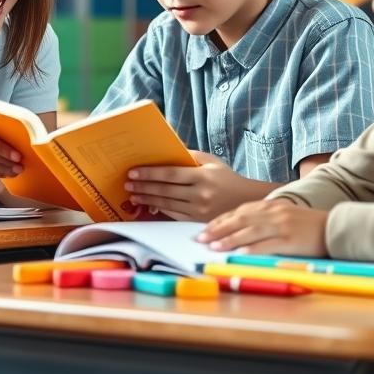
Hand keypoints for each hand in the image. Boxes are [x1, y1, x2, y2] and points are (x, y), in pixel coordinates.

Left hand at [125, 151, 274, 220]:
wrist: (246, 201)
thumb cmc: (226, 178)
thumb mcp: (212, 161)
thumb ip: (190, 156)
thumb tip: (166, 151)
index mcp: (203, 176)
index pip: (171, 174)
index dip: (150, 173)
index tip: (133, 172)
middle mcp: (201, 194)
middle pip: (165, 190)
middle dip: (144, 187)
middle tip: (127, 184)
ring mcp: (199, 210)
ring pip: (167, 204)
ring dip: (147, 199)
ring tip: (133, 195)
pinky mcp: (197, 221)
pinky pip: (174, 214)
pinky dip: (160, 209)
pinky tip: (149, 205)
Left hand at [198, 199, 328, 254]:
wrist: (334, 227)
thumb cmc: (307, 225)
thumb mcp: (283, 215)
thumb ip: (263, 219)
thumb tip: (239, 230)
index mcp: (270, 205)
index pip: (238, 212)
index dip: (220, 221)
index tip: (204, 229)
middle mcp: (273, 213)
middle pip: (239, 220)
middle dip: (218, 229)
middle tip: (200, 238)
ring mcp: (282, 226)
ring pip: (249, 232)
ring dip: (229, 239)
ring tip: (213, 246)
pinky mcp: (290, 240)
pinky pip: (267, 245)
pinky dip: (252, 249)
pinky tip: (239, 253)